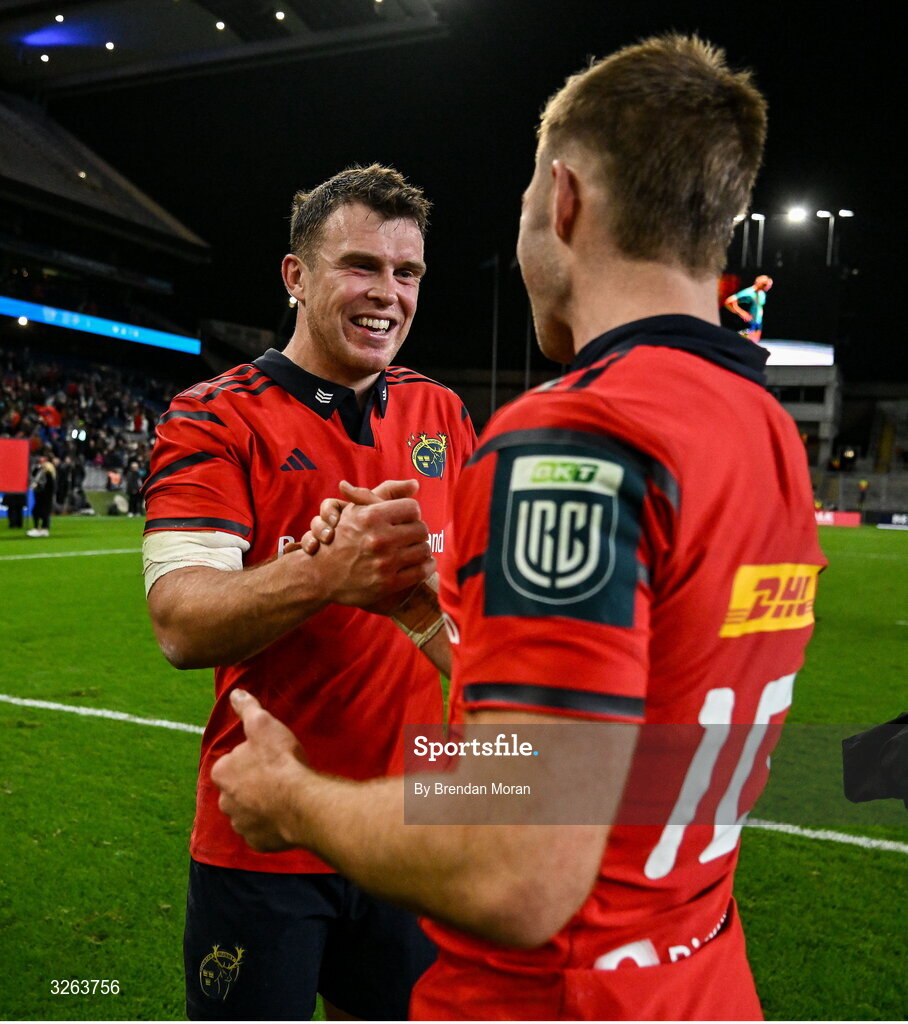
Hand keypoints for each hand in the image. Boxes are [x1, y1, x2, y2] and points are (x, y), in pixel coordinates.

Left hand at [212, 690, 307, 852]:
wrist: (301, 803)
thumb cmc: (280, 761)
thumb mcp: (264, 724)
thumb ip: (247, 708)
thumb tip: (235, 694)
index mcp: (222, 773)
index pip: (232, 763)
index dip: (251, 758)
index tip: (268, 757)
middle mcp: (225, 801)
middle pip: (238, 788)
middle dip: (253, 784)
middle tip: (278, 776)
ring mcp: (241, 825)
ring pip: (248, 811)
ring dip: (261, 805)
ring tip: (285, 795)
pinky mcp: (257, 842)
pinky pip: (261, 831)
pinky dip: (271, 824)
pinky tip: (286, 814)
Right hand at [300, 480, 434, 607]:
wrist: (321, 574)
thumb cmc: (341, 537)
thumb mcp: (355, 510)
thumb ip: (384, 493)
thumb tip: (415, 484)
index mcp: (372, 517)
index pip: (412, 508)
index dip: (410, 514)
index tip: (406, 520)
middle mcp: (379, 539)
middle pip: (421, 529)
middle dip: (417, 531)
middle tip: (411, 536)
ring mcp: (384, 563)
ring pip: (424, 550)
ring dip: (422, 549)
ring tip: (414, 549)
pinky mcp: (388, 584)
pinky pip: (421, 571)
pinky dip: (426, 567)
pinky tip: (422, 564)